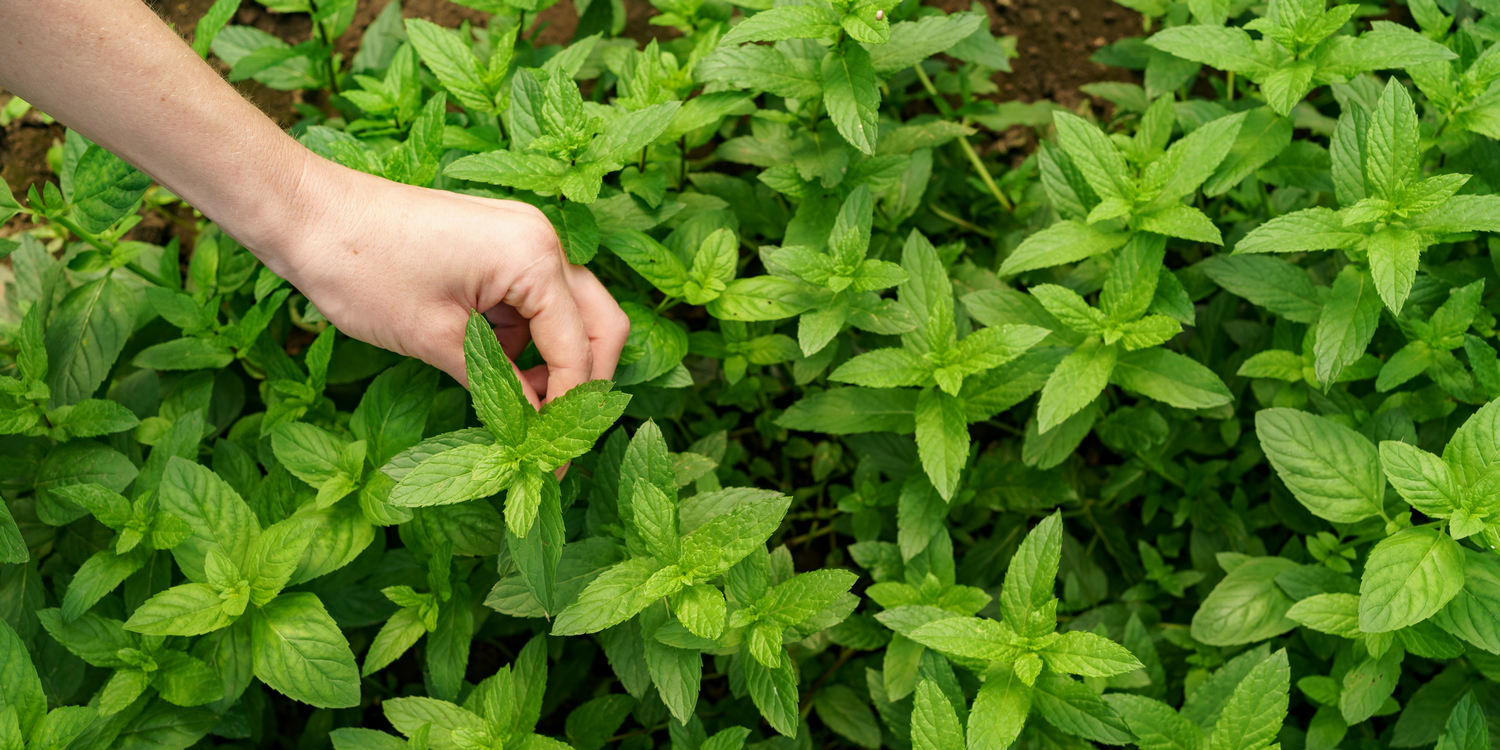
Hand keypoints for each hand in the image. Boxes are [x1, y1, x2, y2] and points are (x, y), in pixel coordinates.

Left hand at [261, 154, 629, 404]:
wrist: (306, 214)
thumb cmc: (363, 269)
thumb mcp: (437, 340)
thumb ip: (499, 386)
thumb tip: (532, 432)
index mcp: (534, 258)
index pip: (578, 349)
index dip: (569, 411)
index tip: (551, 462)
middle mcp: (541, 241)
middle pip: (598, 324)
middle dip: (583, 384)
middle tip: (555, 437)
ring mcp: (521, 239)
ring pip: (568, 316)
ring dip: (553, 366)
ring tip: (519, 414)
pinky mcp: (498, 247)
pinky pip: (532, 304)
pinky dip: (524, 344)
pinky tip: (496, 377)